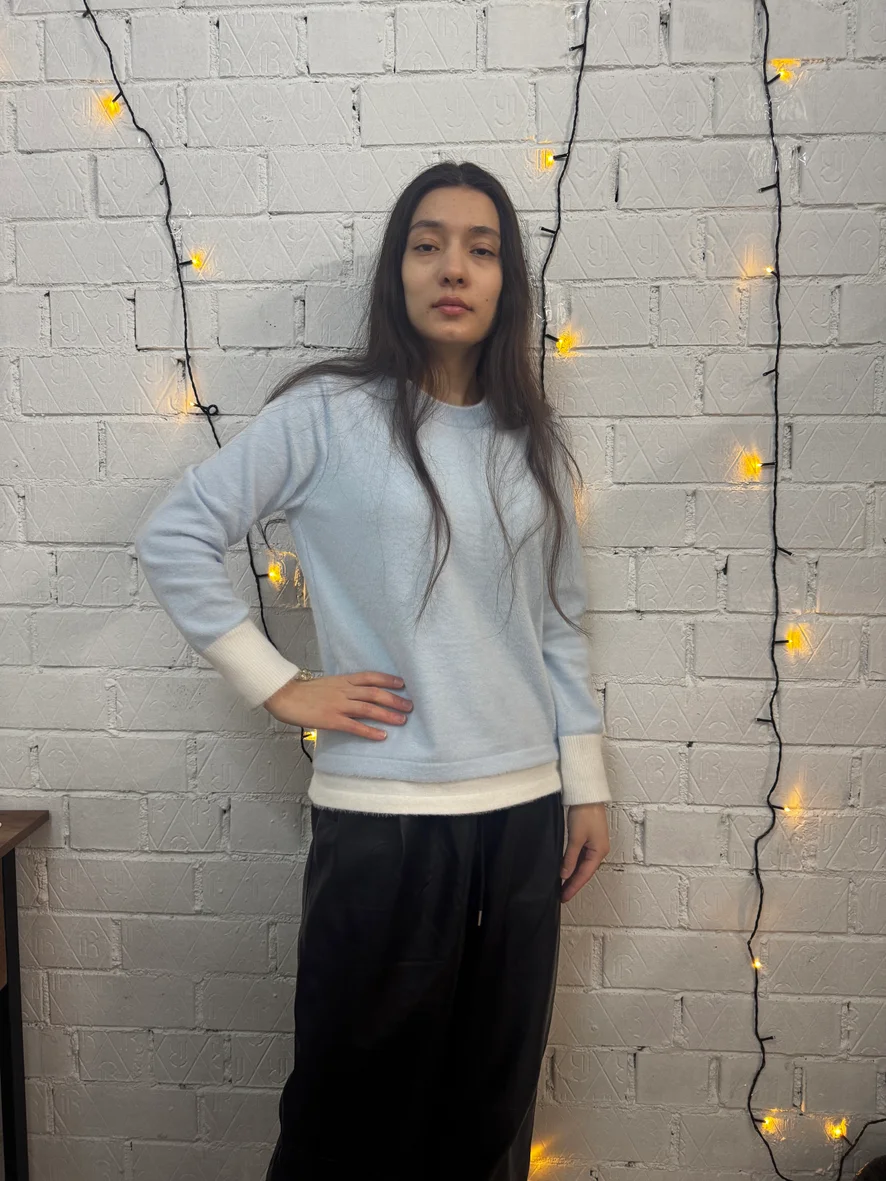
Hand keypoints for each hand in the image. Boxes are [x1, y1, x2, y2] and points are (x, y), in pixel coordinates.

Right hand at [263, 671, 412, 739]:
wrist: (284, 695)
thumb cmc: (302, 691)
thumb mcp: (326, 684)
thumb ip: (341, 687)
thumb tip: (355, 693)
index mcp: (342, 680)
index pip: (370, 677)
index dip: (388, 679)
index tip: (402, 683)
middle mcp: (344, 691)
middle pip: (375, 693)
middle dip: (394, 699)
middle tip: (410, 706)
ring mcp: (338, 705)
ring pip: (369, 708)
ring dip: (388, 714)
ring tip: (402, 720)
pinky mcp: (332, 719)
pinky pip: (355, 726)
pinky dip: (370, 731)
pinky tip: (382, 736)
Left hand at [560, 802, 609, 902]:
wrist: (587, 795)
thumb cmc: (586, 813)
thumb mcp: (575, 838)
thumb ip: (570, 858)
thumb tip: (565, 874)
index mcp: (599, 852)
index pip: (584, 875)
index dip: (573, 887)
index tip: (565, 896)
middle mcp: (599, 850)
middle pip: (585, 871)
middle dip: (573, 883)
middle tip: (563, 894)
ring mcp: (595, 844)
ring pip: (583, 864)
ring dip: (574, 874)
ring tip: (563, 885)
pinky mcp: (590, 838)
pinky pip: (582, 856)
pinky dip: (574, 864)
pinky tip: (567, 868)